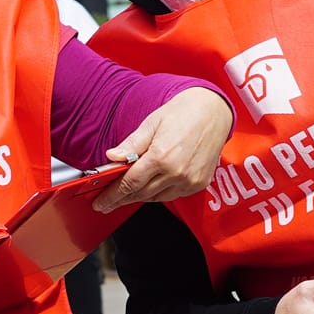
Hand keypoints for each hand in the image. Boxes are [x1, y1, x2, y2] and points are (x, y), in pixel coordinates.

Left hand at [94, 87, 233, 211]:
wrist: (213, 111)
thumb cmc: (183, 113)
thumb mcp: (151, 124)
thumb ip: (131, 144)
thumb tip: (112, 157)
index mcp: (161, 157)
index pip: (129, 183)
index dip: (112, 196)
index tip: (100, 202)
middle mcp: (177, 173)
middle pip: (140, 194)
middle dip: (121, 199)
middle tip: (106, 202)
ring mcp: (189, 181)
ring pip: (155, 198)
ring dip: (138, 196)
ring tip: (125, 193)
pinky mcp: (199, 184)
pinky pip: (172, 196)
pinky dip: (157, 194)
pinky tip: (149, 187)